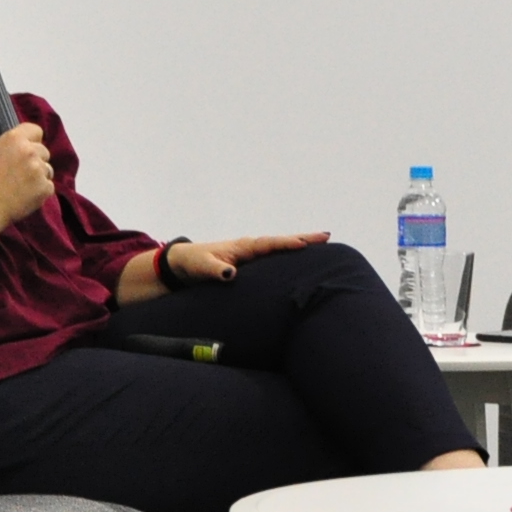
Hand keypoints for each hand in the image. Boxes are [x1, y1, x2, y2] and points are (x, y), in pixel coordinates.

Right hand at [0, 122, 54, 227]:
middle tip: (19, 171)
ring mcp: (39, 171)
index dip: (32, 139)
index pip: (36, 130)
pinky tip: (24, 195)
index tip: (27, 146)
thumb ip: (0, 140)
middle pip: (44, 151)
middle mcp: (30, 152)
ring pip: (47, 169)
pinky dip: (39, 191)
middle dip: (35, 159)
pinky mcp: (45, 188)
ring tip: (20, 185)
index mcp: (15, 139)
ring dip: (38, 175)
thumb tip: (9, 136)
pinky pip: (48, 186)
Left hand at [171, 232, 329, 283]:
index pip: (268, 244)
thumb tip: (231, 274)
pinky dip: (289, 254)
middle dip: (304, 238)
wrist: (183, 264)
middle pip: (281, 242)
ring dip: (301, 245)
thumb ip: (215, 271)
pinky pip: (275, 257)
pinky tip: (302, 258)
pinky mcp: (251, 264)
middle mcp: (250, 248)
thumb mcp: (202, 267)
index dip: (287, 244)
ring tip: (323, 243)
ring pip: (281, 248)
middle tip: (327, 236)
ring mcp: (252, 254)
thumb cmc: (192, 264)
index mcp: (242, 247)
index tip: (305, 244)